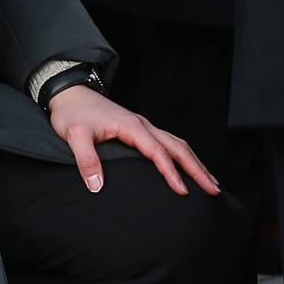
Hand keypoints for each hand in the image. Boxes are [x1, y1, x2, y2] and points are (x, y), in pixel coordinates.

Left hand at [47, 82, 218, 197]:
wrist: (70, 93)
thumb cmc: (72, 113)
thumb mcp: (74, 135)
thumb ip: (86, 159)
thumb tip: (97, 186)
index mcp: (131, 126)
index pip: (158, 152)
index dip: (171, 172)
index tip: (182, 191)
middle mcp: (143, 125)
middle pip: (178, 147)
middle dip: (197, 168)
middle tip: (212, 188)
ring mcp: (143, 127)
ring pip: (177, 144)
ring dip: (195, 162)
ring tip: (209, 181)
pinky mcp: (140, 130)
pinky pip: (169, 143)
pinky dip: (183, 156)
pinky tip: (188, 167)